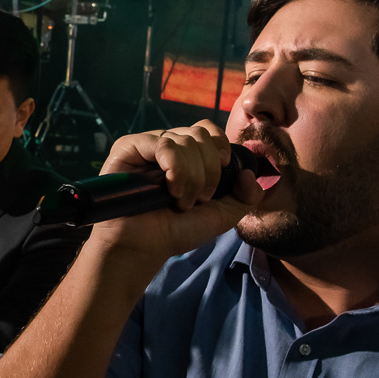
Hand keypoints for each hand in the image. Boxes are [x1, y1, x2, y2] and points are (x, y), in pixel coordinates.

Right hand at [91, 122, 261, 261]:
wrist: (144, 247)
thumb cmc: (176, 231)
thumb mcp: (221, 216)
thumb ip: (246, 197)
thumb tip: (250, 173)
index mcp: (185, 155)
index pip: (207, 130)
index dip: (220, 146)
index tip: (223, 169)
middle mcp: (166, 146)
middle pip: (200, 135)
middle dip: (208, 170)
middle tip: (199, 198)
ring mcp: (146, 146)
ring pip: (183, 140)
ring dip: (191, 175)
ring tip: (181, 201)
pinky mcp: (128, 148)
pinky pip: (162, 144)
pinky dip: (175, 168)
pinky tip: (171, 190)